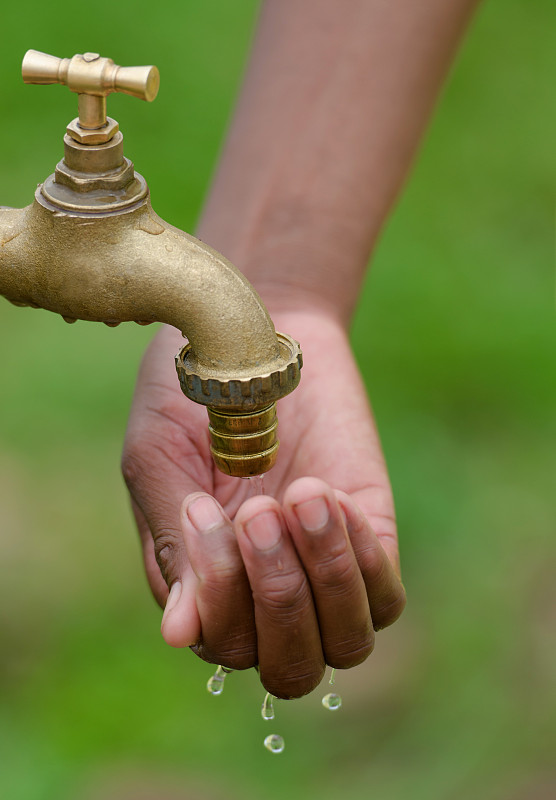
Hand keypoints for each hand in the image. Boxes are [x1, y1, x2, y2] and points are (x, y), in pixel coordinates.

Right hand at [122, 307, 404, 697]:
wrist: (256, 329)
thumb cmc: (193, 391)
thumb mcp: (162, 458)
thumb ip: (172, 542)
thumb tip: (179, 635)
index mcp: (208, 581)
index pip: (222, 645)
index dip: (219, 597)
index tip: (205, 510)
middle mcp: (268, 589)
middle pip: (289, 669)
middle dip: (278, 600)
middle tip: (258, 510)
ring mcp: (325, 565)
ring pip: (345, 643)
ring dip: (324, 581)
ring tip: (299, 495)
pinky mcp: (370, 531)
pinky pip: (386, 593)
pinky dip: (361, 558)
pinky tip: (329, 493)